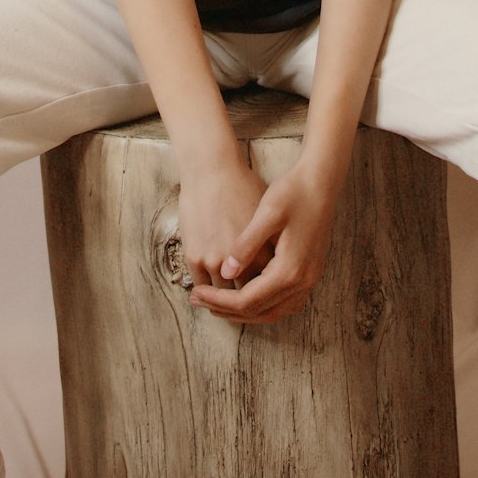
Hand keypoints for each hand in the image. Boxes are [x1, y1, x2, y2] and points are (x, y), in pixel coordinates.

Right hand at [176, 156, 273, 290]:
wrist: (211, 170)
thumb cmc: (242, 186)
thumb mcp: (268, 215)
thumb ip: (273, 244)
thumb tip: (282, 261)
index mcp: (263, 253)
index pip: (268, 286)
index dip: (268, 293)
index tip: (266, 297)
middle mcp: (240, 262)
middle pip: (246, 295)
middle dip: (247, 302)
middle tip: (246, 307)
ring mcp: (215, 261)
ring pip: (223, 295)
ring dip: (225, 301)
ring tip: (227, 303)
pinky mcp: (195, 257)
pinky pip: (203, 285)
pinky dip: (208, 290)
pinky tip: (211, 290)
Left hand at [188, 158, 338, 323]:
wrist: (322, 181)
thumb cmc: (293, 192)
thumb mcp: (266, 213)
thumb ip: (246, 245)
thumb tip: (225, 272)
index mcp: (289, 270)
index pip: (247, 300)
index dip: (218, 300)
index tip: (195, 293)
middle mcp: (302, 282)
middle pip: (259, 312)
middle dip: (226, 309)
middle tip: (198, 300)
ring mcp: (308, 281)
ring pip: (272, 312)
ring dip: (243, 311)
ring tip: (216, 302)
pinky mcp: (309, 274)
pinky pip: (283, 303)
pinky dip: (261, 305)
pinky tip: (245, 294)